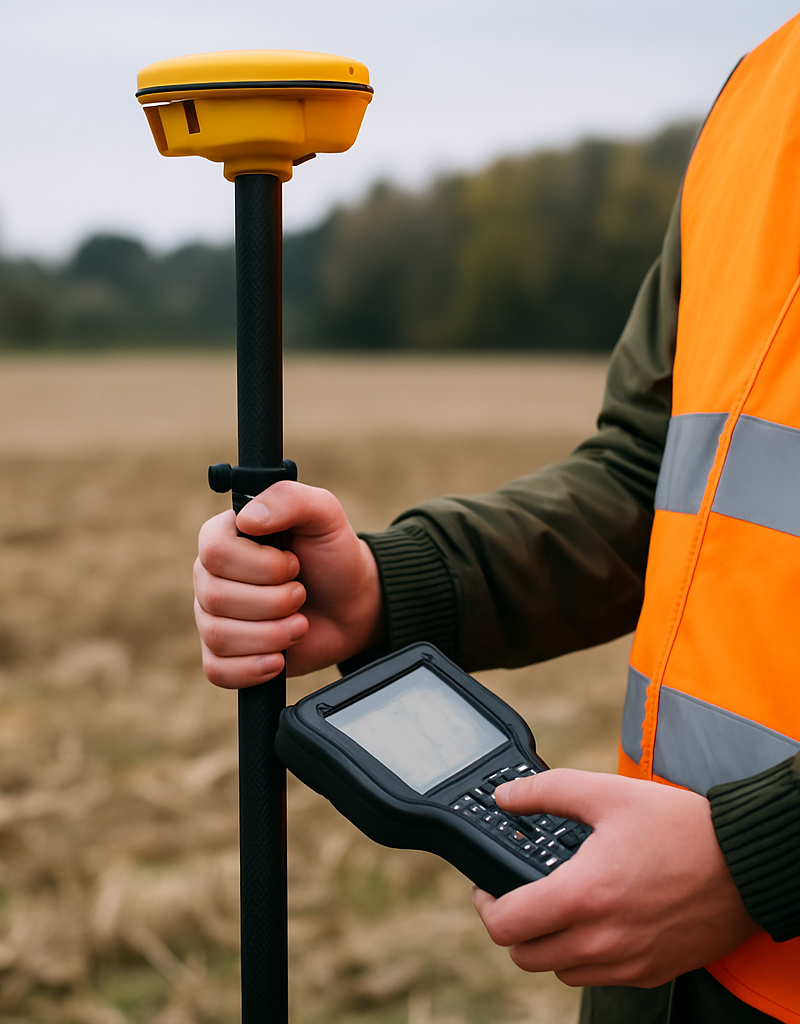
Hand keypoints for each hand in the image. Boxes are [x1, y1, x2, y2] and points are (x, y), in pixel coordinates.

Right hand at [193, 481, 385, 685]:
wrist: (352, 605)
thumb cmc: (333, 555)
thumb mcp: (324, 514)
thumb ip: (290, 499)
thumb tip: (247, 520)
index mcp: (225, 536)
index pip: (214, 552)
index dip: (261, 565)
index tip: (293, 563)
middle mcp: (211, 575)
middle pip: (216, 598)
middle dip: (274, 601)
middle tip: (302, 593)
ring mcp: (213, 617)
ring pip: (218, 636)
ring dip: (272, 634)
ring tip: (299, 624)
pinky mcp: (224, 655)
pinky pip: (216, 670)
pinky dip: (252, 669)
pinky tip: (279, 659)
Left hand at [471, 769, 757, 987]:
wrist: (746, 862)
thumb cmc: (681, 827)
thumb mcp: (606, 792)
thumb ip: (546, 792)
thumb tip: (506, 797)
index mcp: (583, 895)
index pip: (506, 926)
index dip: (485, 904)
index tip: (488, 887)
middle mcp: (602, 939)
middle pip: (525, 956)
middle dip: (514, 925)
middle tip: (521, 895)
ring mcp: (628, 962)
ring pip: (561, 970)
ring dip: (549, 942)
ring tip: (560, 905)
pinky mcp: (652, 971)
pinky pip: (600, 976)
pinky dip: (586, 954)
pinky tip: (598, 919)